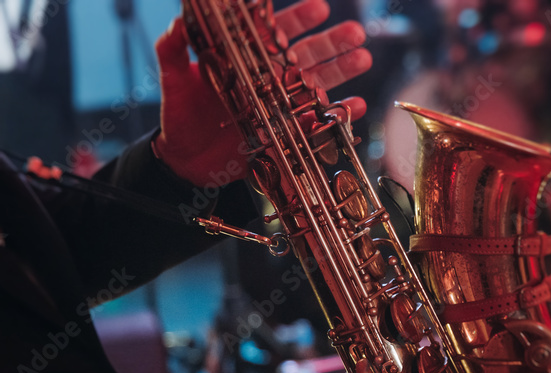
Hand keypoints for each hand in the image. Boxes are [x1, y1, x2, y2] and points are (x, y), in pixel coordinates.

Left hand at [153, 0, 371, 186]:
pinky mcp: (289, 132)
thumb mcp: (172, 82)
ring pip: (320, 82)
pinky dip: (340, 116)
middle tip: (355, 31)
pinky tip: (357, 107)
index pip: (275, 32)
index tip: (319, 7)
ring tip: (362, 58)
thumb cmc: (179, 118)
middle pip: (308, 54)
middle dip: (332, 41)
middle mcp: (270, 78)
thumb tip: (177, 22)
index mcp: (247, 59)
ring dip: (343, 70)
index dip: (298, 18)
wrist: (186, 162)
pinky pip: (320, 122)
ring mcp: (282, 105)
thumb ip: (172, 51)